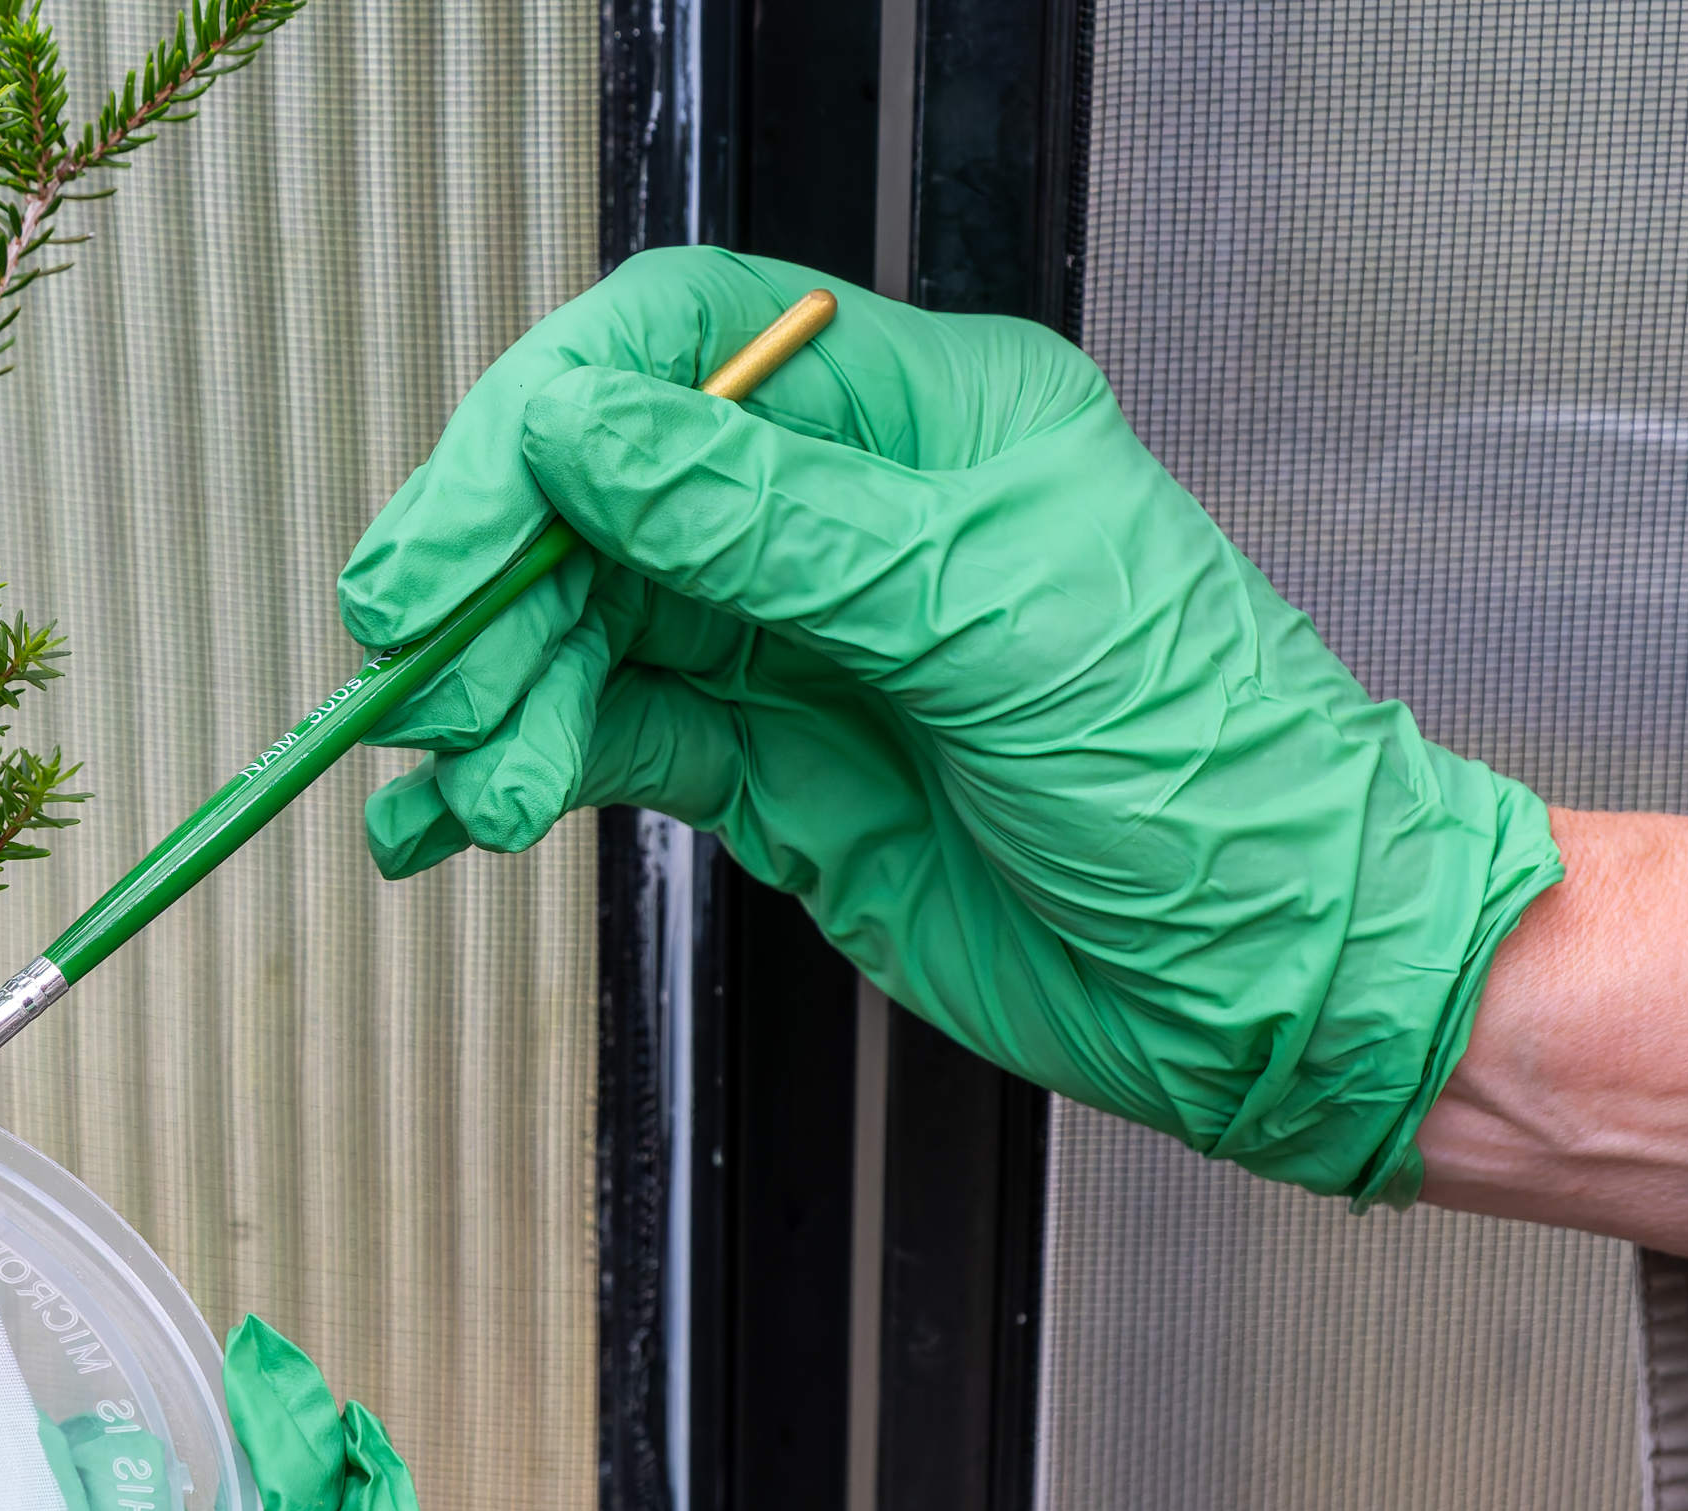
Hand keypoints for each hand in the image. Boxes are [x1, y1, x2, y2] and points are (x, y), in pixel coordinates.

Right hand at [342, 247, 1561, 1203]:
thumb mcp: (982, 618)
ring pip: (581, 628)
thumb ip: (761, 525)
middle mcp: (839, 520)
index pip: (683, 348)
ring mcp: (792, 647)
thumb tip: (577, 435)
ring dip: (496, 698)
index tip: (470, 518)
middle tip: (418, 658)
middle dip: (493, 573)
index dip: (551, 416)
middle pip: (601, 492)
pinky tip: (450, 819)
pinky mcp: (764, 772)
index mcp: (918, 422)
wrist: (1268, 985)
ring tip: (466, 779)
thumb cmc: (1207, 774)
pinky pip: (602, 743)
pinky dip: (515, 776)